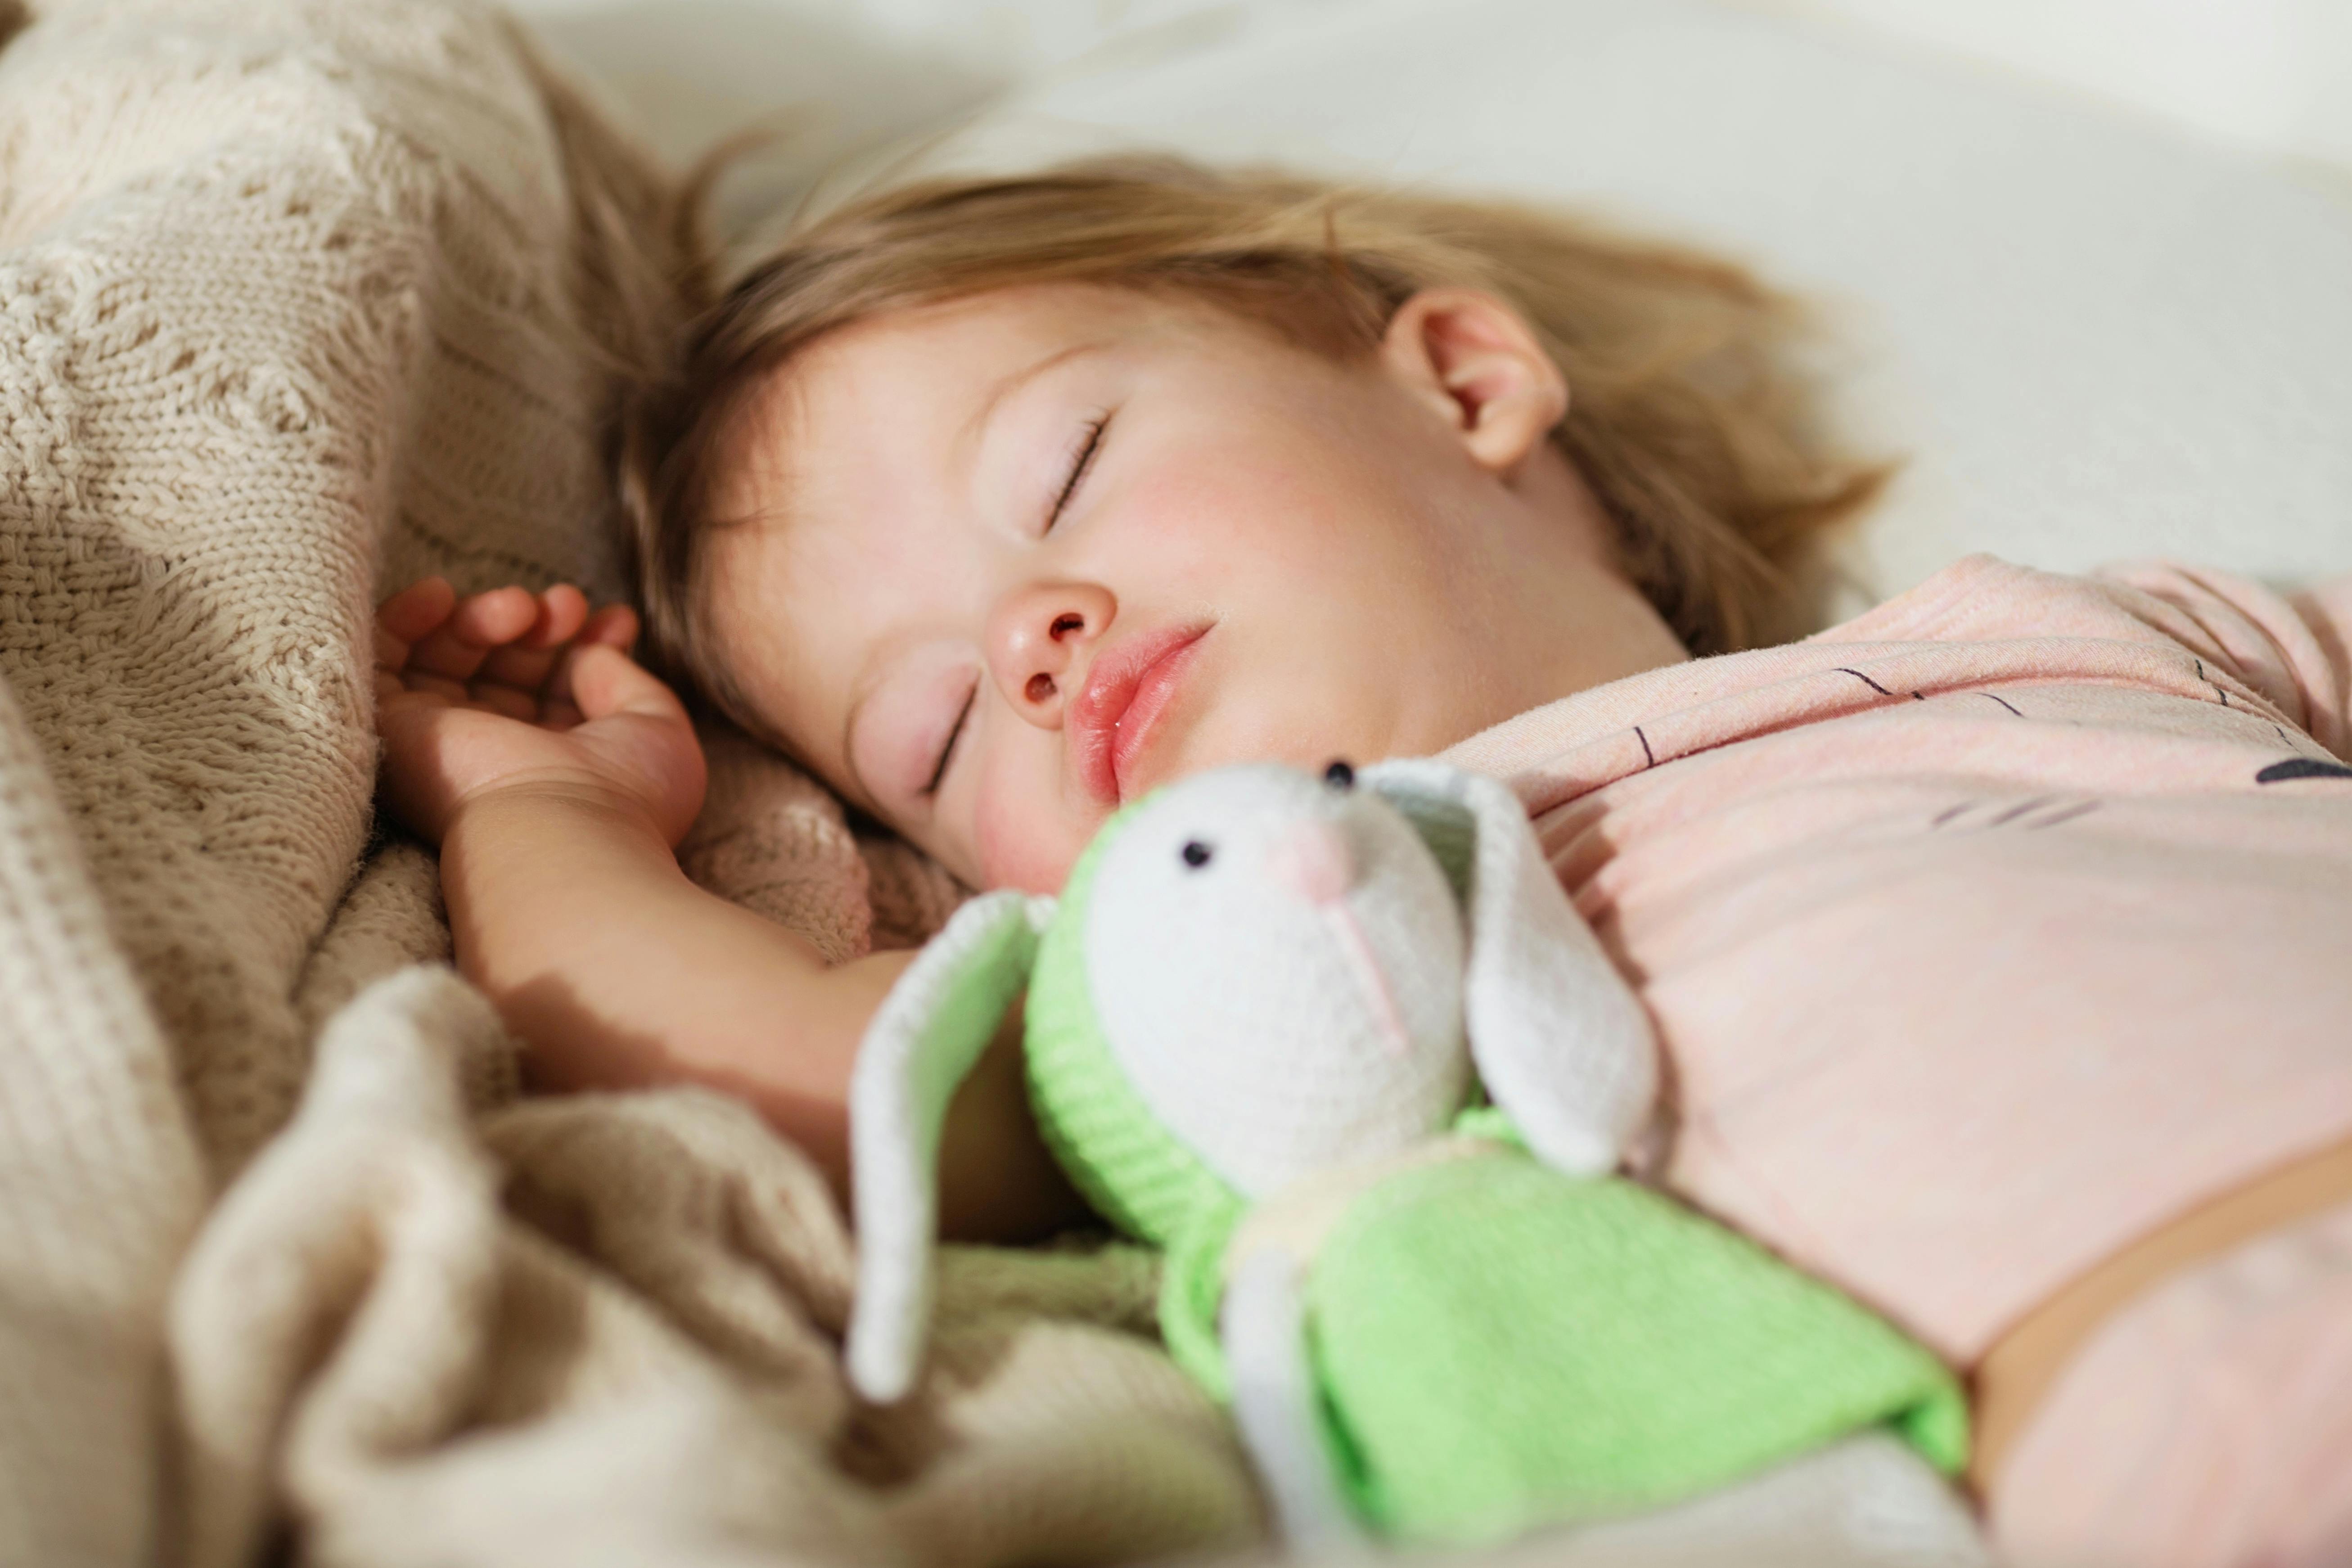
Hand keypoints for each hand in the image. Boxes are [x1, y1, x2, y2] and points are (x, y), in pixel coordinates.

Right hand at [373, 579, 707, 846]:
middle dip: (542, 623)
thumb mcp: (656, 730)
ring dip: (487, 614)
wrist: (566, 833)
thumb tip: (591, 652)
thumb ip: (628, 681)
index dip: (585, 641)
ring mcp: (445, 743)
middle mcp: (497, 755)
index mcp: (556, 761)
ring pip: (449, 657)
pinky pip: (381, 662)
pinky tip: (442, 594)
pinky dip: (405, 617)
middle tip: (570, 605)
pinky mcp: (395, 732)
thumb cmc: (627, 797)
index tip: (618, 621)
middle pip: (505, 665)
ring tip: (524, 609)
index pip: (557, 686)